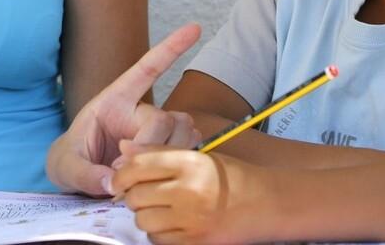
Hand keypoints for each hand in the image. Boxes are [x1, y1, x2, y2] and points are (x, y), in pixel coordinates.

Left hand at [46, 23, 201, 195]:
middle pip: (163, 119)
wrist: (77, 179)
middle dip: (148, 147)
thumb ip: (84, 173)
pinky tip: (152, 180)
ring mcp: (156, 131)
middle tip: (121, 172)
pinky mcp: (167, 150)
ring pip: (183, 132)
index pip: (145, 69)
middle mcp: (139, 111)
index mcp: (114, 101)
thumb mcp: (65, 167)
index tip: (195, 28)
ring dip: (166, 156)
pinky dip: (176, 165)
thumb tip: (112, 181)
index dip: (169, 49)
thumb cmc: (70, 162)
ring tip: (132, 180)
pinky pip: (187, 150)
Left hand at [112, 142, 274, 244]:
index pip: (137, 167)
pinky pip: (158, 239)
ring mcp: (192, 219)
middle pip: (135, 196)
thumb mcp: (197, 155)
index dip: (120, 174)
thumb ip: (157, 151)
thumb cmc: (231, 176)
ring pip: (143, 220)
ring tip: (159, 209)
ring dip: (145, 215)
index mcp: (188, 163)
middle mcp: (188, 190)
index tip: (117, 179)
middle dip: (132, 196)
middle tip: (142, 194)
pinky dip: (158, 233)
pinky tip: (171, 223)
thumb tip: (121, 148)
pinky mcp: (195, 242)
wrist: (268, 203)